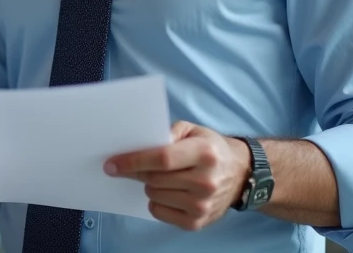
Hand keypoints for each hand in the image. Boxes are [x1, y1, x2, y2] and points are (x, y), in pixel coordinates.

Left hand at [104, 121, 250, 230]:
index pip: (162, 159)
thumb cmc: (210, 148)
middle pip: (154, 179)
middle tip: (135, 167)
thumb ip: (167, 132)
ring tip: (163, 177)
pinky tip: (168, 193)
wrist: (240, 174)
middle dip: (138, 172)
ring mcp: (202, 205)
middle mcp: (206, 181)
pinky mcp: (197, 222)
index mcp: (204, 153)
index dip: (133, 161)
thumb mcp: (193, 130)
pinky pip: (159, 213)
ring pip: (154, 196)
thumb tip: (141, 145)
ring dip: (150, 186)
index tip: (112, 164)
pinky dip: (156, 202)